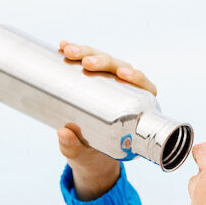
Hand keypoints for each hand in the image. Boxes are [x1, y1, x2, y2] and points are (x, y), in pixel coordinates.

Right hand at [57, 40, 156, 199]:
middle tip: (85, 62)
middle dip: (102, 61)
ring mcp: (108, 84)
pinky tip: (62, 46)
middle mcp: (125, 92)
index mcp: (138, 110)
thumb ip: (75, 148)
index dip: (136, 77)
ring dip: (86, 52)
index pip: (143, 86)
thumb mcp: (85, 156)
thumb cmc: (94, 158)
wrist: (86, 157)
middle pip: (119, 68)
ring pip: (102, 61)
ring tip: (68, 50)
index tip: (122, 74)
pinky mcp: (92, 80)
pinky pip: (85, 62)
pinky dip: (75, 53)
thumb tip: (62, 133)